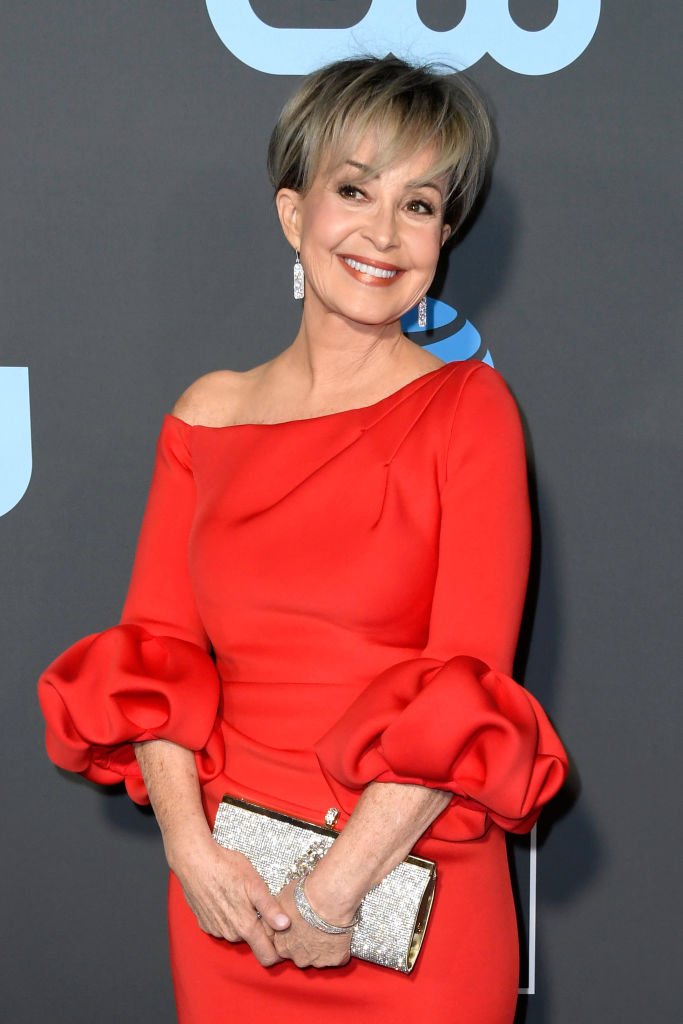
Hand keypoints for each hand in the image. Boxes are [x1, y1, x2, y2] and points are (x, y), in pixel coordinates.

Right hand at [168, 833, 290, 966]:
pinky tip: (227, 899)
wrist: (194, 861)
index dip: (278, 950)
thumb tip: (285, 925)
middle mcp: (230, 934)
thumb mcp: (254, 884)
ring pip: (238, 934)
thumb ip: (270, 908)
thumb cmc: (226, 868)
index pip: (267, 956)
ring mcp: (215, 930)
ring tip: (243, 898)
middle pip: (254, 942)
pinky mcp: (205, 923)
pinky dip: (229, 917)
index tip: (284, 936)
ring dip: (244, 921)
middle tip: (262, 905)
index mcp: (245, 927)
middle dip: (261, 930)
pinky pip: (223, 927)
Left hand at [269, 877, 352, 968]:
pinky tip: (340, 932)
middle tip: (315, 924)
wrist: (327, 897)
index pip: (285, 949)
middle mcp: (298, 958)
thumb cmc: (304, 895)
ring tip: (329, 926)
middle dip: (308, 943)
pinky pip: (338, 957)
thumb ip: (276, 918)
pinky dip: (341, 947)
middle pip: (303, 955)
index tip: (301, 926)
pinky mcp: (335, 959)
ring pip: (321, 957)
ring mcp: (318, 961)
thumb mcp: (279, 902)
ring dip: (324, 945)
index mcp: (281, 946)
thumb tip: (277, 917)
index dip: (294, 936)